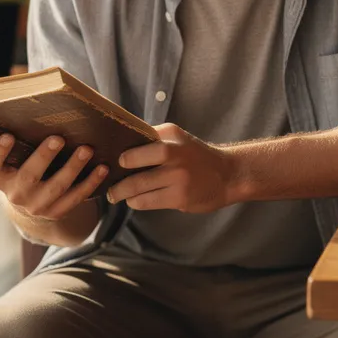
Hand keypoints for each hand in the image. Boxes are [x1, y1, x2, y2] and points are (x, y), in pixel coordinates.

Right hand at [0, 133, 107, 221]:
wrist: (30, 205)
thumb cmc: (14, 169)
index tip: (7, 136)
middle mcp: (16, 193)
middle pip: (29, 176)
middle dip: (43, 157)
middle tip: (57, 137)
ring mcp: (39, 205)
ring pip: (57, 188)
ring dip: (73, 168)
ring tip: (86, 149)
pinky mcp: (59, 211)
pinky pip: (77, 198)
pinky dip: (91, 183)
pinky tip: (103, 167)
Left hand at [105, 123, 239, 212]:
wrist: (228, 175)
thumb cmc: (196, 157)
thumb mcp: (178, 139)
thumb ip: (154, 138)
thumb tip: (122, 143)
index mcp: (171, 135)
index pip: (137, 140)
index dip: (123, 154)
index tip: (114, 162)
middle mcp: (174, 153)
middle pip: (133, 163)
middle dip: (117, 177)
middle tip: (110, 185)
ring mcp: (178, 176)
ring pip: (137, 186)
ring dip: (123, 193)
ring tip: (117, 195)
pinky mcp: (180, 197)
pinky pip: (148, 201)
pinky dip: (136, 202)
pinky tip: (135, 201)